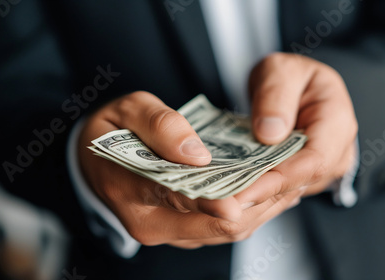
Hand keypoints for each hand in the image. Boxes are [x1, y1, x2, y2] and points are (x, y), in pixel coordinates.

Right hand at [78, 91, 303, 248]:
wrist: (95, 161)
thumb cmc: (110, 132)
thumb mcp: (126, 112)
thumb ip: (159, 126)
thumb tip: (196, 153)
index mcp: (130, 190)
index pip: (179, 198)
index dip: (218, 197)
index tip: (251, 189)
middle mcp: (151, 223)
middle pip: (214, 225)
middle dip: (255, 202)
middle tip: (289, 177)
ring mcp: (169, 233)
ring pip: (225, 232)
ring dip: (259, 208)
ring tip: (290, 180)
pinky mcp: (183, 233)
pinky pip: (223, 229)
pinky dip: (250, 211)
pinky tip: (271, 190)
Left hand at [234, 53, 357, 208]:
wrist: (296, 88)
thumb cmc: (292, 76)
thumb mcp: (281, 71)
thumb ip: (276, 96)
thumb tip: (270, 134)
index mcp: (337, 122)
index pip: (312, 162)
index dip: (277, 180)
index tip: (241, 192)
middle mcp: (335, 153)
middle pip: (298, 184)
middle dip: (258, 196)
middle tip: (219, 205)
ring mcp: (321, 170)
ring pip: (287, 193)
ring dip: (252, 199)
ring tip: (217, 203)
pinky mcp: (302, 179)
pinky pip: (279, 191)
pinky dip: (253, 193)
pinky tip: (226, 196)